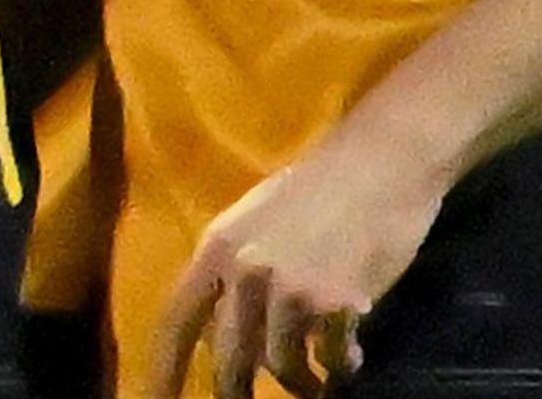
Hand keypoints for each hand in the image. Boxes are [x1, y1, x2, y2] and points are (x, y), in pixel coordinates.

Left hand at [132, 123, 451, 398]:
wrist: (379, 165)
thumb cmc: (318, 189)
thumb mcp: (253, 222)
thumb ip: (234, 270)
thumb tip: (224, 325)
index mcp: (216, 248)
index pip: (176, 319)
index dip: (162, 367)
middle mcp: (245, 272)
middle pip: (226, 356)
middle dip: (234, 391)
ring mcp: (291, 289)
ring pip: (281, 365)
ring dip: (302, 383)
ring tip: (317, 383)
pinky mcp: (337, 304)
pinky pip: (331, 359)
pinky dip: (340, 366)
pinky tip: (350, 359)